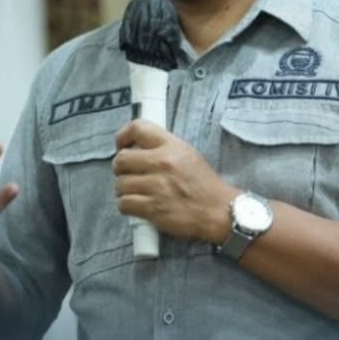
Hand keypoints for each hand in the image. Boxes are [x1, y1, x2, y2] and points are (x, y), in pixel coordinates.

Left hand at [113, 119, 237, 242]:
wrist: (218, 211)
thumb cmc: (203, 184)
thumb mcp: (187, 154)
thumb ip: (162, 147)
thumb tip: (136, 147)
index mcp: (171, 146)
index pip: (138, 128)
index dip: (122, 136)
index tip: (121, 145)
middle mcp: (162, 163)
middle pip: (121, 159)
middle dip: (120, 168)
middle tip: (127, 173)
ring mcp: (157, 186)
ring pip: (120, 184)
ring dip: (123, 189)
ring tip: (135, 192)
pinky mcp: (153, 208)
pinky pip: (124, 204)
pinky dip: (126, 206)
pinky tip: (136, 205)